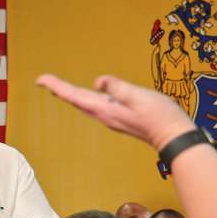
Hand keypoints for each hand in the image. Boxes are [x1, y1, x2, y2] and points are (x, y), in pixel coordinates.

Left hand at [36, 74, 194, 150]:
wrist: (175, 137)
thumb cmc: (160, 116)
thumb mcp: (138, 96)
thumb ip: (117, 88)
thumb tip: (98, 81)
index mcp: (106, 109)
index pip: (75, 96)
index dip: (57, 87)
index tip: (41, 80)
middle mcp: (106, 116)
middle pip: (77, 101)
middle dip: (60, 90)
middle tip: (45, 81)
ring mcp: (114, 119)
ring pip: (86, 104)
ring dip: (72, 95)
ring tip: (60, 88)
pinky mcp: (122, 119)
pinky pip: (98, 107)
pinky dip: (87, 99)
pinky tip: (89, 96)